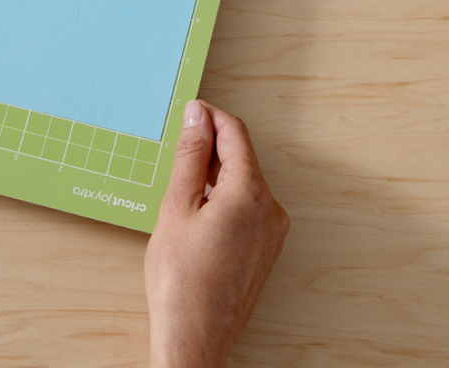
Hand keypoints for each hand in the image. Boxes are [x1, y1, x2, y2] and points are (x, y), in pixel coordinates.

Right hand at [145, 99, 289, 367]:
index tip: (189, 111)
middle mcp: (270, 209)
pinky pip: (248, 208)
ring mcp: (271, 232)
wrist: (195, 337)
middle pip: (242, 158)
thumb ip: (190, 156)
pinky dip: (224, 199)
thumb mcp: (176, 207)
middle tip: (177, 151)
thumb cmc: (181, 281)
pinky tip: (197, 213)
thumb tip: (198, 117)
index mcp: (250, 193)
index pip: (235, 134)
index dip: (210, 117)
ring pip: (244, 183)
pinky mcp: (265, 250)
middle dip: (211, 147)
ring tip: (181, 187)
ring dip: (216, 174)